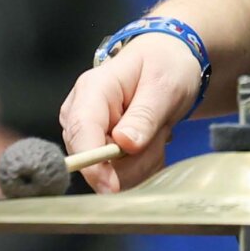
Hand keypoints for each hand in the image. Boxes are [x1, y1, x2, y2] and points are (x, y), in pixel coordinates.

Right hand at [57, 35, 202, 192]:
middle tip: (160, 133)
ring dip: (142, 161)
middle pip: (93, 159)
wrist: (168, 63)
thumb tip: (123, 145)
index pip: (81, 131)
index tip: (111, 187)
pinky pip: (118, 174)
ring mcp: (88, 132)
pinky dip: (142, 164)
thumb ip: (144, 116)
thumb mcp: (164, 86)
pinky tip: (152, 141)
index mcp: (93, 89)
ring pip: (109, 172)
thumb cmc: (164, 66)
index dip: (92, 163)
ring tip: (158, 131)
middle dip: (133, 160)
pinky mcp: (97, 148)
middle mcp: (81, 112)